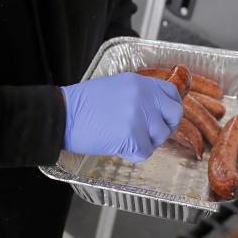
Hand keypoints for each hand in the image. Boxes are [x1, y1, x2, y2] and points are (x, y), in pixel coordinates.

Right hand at [61, 72, 183, 162]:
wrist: (63, 115)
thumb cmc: (83, 105)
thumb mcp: (116, 87)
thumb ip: (138, 95)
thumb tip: (155, 111)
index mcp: (140, 82)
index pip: (172, 93)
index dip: (171, 109)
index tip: (165, 118)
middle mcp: (144, 96)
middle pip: (175, 115)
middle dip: (166, 128)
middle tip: (150, 135)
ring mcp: (139, 115)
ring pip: (160, 137)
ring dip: (146, 143)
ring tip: (125, 139)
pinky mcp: (132, 135)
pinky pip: (145, 152)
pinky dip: (133, 155)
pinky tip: (118, 147)